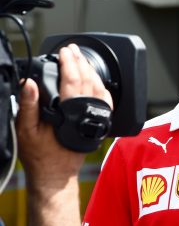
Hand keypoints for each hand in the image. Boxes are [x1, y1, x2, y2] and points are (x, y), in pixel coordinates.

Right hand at [16, 44, 112, 183]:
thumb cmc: (40, 156)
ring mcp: (93, 118)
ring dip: (90, 72)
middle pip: (87, 80)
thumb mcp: (26, 130)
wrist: (55, 175)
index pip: (71, 80)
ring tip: (81, 59)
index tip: (64, 51)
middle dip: (80, 62)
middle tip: (72, 50)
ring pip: (98, 88)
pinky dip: (100, 86)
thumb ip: (29, 105)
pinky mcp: (97, 123)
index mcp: (68, 113)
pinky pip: (104, 101)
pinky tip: (95, 79)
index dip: (69, 63)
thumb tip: (29, 83)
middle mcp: (84, 113)